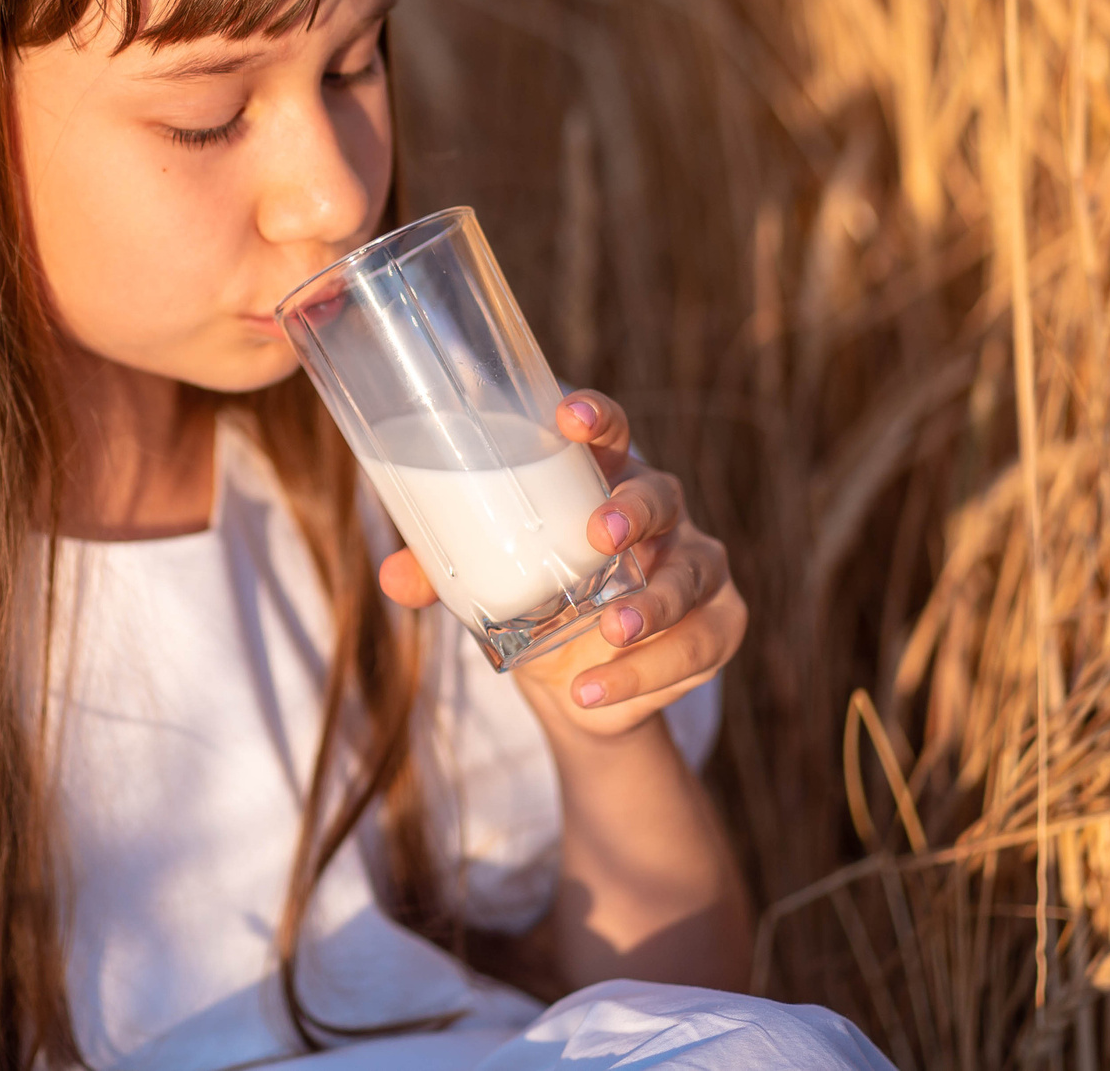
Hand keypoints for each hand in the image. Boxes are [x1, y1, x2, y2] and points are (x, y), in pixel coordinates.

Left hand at [377, 389, 746, 739]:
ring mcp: (697, 567)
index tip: (567, 417)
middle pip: (660, 496)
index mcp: (604, 481)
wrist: (585, 688)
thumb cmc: (539, 602)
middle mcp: (661, 514)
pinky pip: (693, 646)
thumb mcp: (490, 584)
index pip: (610, 434)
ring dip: (651, 606)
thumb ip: (442, 574)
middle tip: (601, 535)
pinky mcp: (718, 624)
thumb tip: (391, 577)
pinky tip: (596, 690)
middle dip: (633, 512)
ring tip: (610, 633)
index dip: (596, 418)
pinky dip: (644, 672)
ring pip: (689, 575)